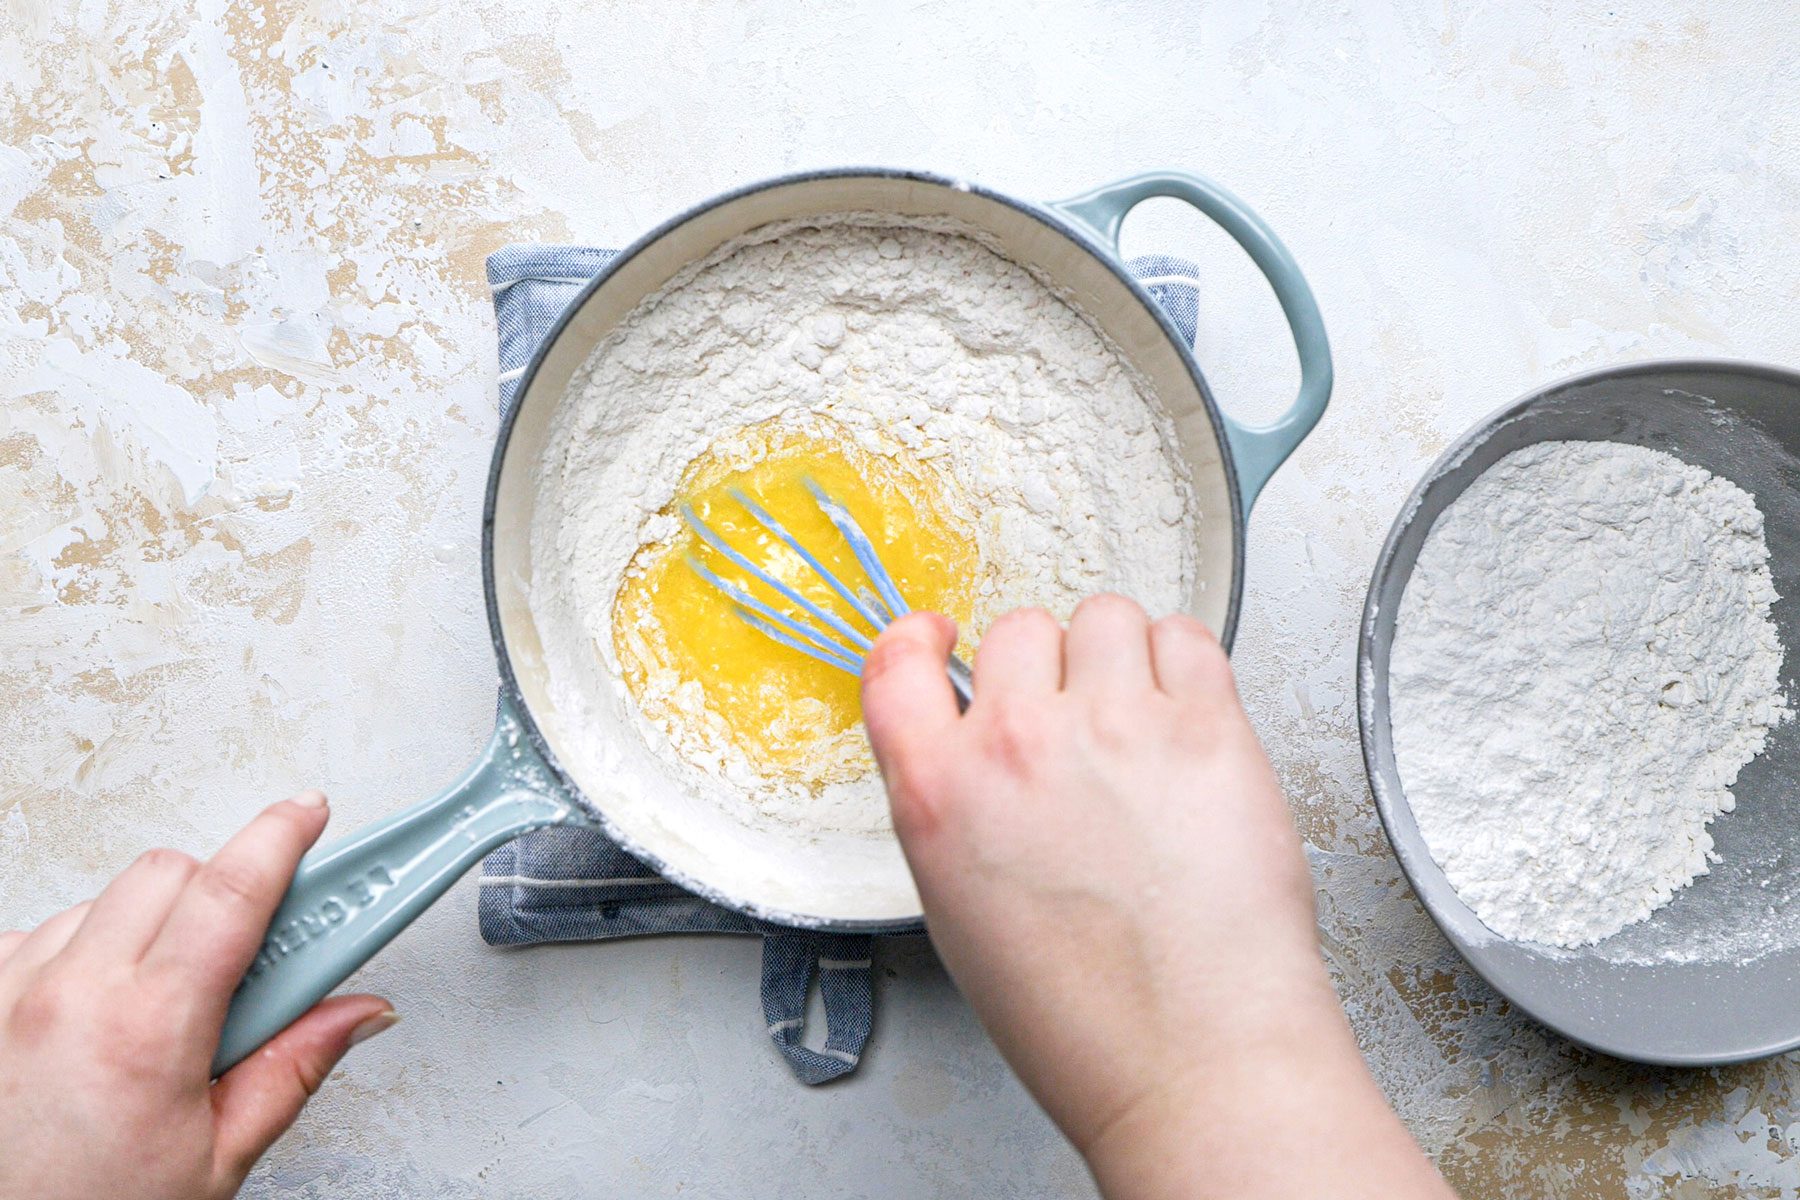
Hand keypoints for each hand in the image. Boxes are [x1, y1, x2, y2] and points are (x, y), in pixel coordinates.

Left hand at [0, 793, 395, 1199]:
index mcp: (147, 1027)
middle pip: (169, 874)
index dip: (282, 837)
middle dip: (218, 893)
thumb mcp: (218, 1159)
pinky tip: (96, 1011)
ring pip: (102, 899)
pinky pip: (38, 934)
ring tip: (160, 1003)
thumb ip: (295, 1068)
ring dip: (146, 927)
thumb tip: (359, 1012)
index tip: (309, 814)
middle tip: (246, 954)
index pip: (233, 890)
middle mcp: (70, 994)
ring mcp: (11, 992)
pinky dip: (79, 952)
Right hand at [861, 598, 1452, 1199]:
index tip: (942, 636)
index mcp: (939, 793)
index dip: (921, 637)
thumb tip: (981, 745)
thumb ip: (957, 807)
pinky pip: (1187, 636)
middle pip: (1017, 629)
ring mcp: (1114, 724)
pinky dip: (1185, 662)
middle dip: (1044, 666)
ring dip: (1118, 655)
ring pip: (1104, 616)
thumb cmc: (1087, 1018)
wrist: (1193, 1059)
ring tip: (1139, 718)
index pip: (894, 663)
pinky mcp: (1206, 725)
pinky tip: (1187, 716)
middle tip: (1075, 718)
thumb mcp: (963, 910)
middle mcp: (1017, 743)